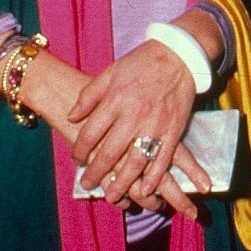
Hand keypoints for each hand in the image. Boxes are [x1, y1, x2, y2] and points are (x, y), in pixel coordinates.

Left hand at [66, 39, 212, 217]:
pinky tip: (144, 190)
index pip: (91, 133)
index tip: (77, 159)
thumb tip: (71, 116)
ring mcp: (155, 125)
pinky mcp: (173, 130)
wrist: (178, 55)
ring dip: (122, 183)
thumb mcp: (110, 72)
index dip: (80, 150)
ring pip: (135, 162)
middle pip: (110, 153)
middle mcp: (133, 115)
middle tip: (87, 184)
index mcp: (115, 100)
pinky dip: (154, 177)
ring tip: (111, 195)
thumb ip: (89, 95)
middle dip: (95, 173)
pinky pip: (162, 159)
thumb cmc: (141, 63)